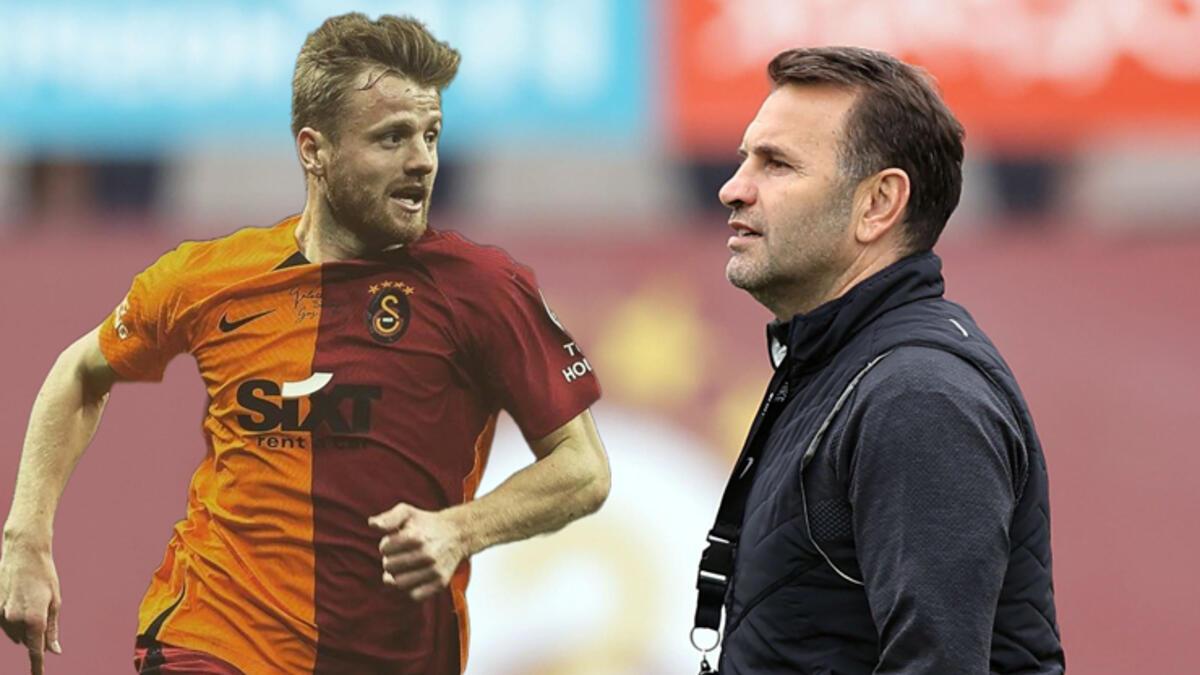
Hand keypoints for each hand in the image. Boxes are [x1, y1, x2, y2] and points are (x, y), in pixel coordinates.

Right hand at [0, 540, 62, 674]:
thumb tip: (54, 651)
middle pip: (27, 640)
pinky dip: (13, 619)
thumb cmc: (44, 576)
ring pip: (15, 633)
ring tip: (31, 599)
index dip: (37, 666)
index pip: (36, 651)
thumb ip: (53, 629)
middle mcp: (15, 620)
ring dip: (24, 626)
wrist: (24, 553)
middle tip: (42, 608)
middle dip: (35, 633)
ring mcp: (2, 615)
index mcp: (35, 619)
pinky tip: (20, 600)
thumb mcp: (55, 601)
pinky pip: (5, 623)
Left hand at [368, 503, 468, 601]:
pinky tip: (413, 577)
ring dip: (398, 576)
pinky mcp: (441, 582)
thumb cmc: (427, 523)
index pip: (384, 549)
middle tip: (399, 555)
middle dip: (390, 560)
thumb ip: (388, 517)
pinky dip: (410, 589)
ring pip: (400, 583)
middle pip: (389, 567)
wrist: (457, 533)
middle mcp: (427, 554)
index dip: (386, 545)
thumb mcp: (407, 512)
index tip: (395, 541)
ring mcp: (435, 570)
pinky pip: (415, 595)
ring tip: (404, 567)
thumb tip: (372, 524)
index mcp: (416, 537)